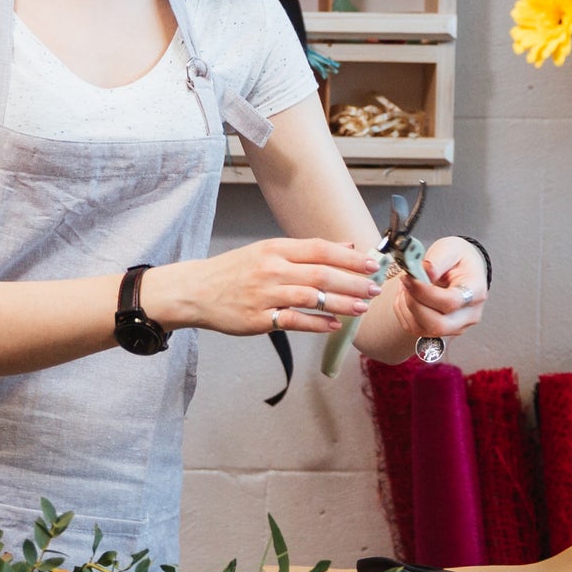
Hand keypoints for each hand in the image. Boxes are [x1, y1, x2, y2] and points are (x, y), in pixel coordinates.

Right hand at [147, 239, 382, 337]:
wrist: (196, 291)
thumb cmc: (234, 271)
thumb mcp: (267, 251)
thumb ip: (306, 250)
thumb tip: (346, 245)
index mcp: (275, 248)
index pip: (319, 249)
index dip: (349, 256)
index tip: (372, 262)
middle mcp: (271, 269)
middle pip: (320, 273)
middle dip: (352, 280)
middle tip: (375, 287)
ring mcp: (265, 295)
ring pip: (311, 297)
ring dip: (341, 302)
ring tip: (362, 306)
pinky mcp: (259, 319)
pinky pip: (294, 321)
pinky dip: (316, 323)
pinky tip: (333, 325)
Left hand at [396, 234, 489, 345]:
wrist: (461, 269)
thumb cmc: (458, 259)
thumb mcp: (450, 249)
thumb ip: (438, 260)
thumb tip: (426, 273)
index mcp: (476, 291)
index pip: (450, 302)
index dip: (424, 292)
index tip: (409, 277)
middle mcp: (469, 315)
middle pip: (438, 325)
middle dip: (413, 304)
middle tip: (405, 281)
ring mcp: (455, 326)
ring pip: (423, 329)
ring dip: (405, 307)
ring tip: (406, 284)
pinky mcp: (438, 330)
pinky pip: (414, 328)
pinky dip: (403, 311)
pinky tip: (407, 294)